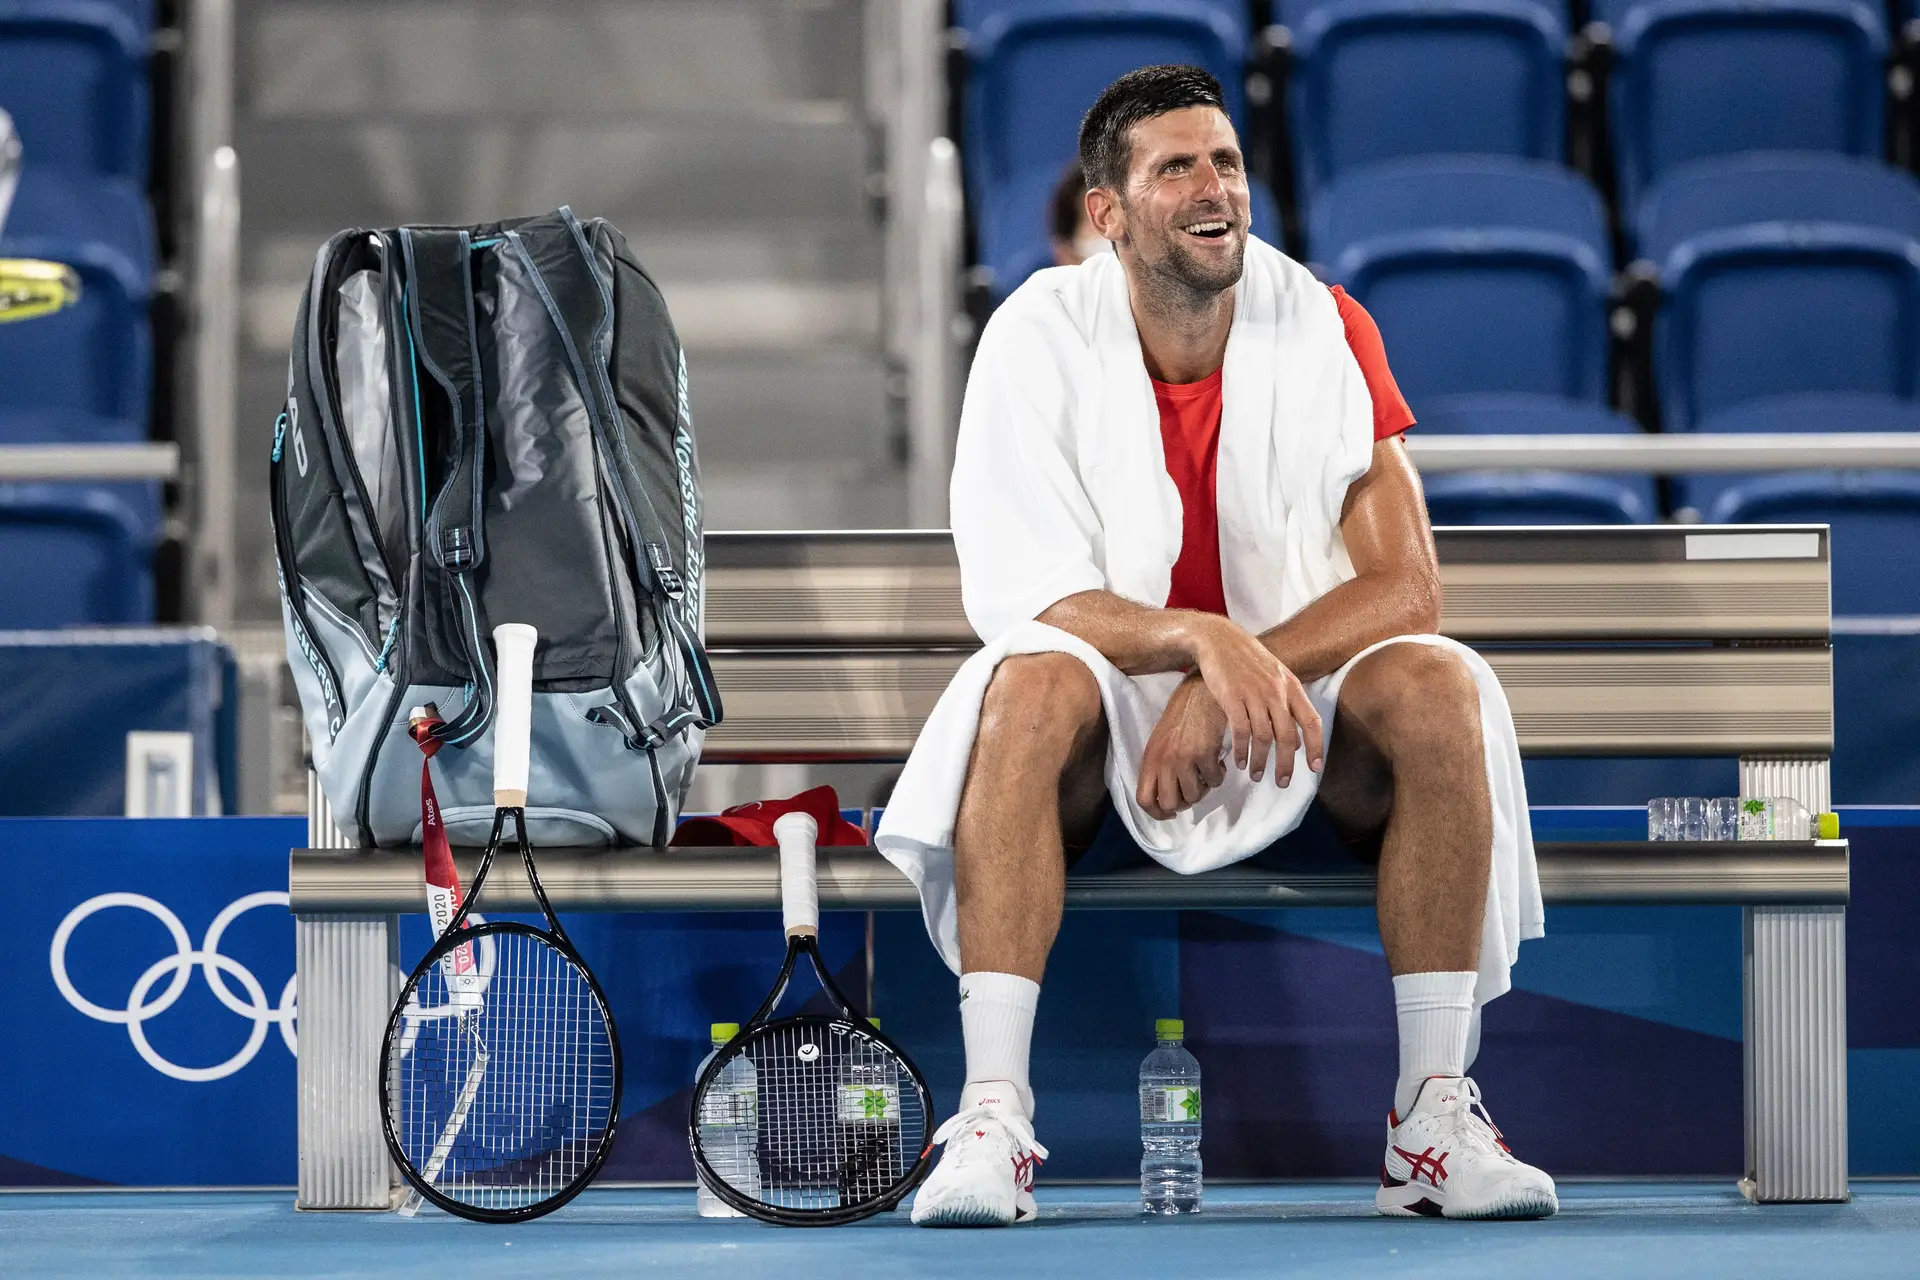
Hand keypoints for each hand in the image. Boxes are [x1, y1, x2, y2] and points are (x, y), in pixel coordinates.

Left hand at [1138, 674, 1229, 818]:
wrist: (1201, 693)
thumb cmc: (1182, 717)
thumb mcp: (1161, 742)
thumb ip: (1161, 768)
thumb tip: (1169, 798)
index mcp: (1149, 759)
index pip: (1144, 800)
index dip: (1158, 813)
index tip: (1172, 812)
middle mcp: (1163, 762)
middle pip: (1170, 805)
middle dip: (1186, 803)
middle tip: (1195, 789)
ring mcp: (1183, 759)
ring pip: (1194, 796)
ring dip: (1204, 789)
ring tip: (1207, 773)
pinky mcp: (1204, 754)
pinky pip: (1214, 782)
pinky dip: (1219, 776)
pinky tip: (1218, 761)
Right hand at [1186, 614, 1323, 785]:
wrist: (1217, 639)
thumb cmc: (1246, 659)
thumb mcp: (1275, 675)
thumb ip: (1288, 703)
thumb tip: (1298, 738)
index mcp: (1291, 686)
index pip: (1311, 721)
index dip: (1315, 747)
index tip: (1314, 768)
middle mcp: (1276, 691)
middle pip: (1287, 736)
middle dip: (1286, 764)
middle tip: (1282, 783)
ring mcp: (1253, 694)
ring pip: (1263, 738)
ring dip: (1260, 761)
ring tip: (1255, 775)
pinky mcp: (1231, 697)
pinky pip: (1241, 732)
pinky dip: (1242, 751)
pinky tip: (1239, 761)